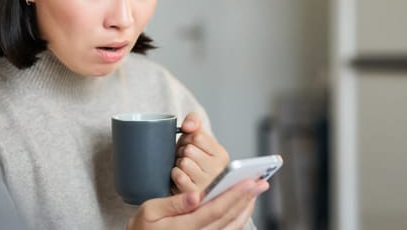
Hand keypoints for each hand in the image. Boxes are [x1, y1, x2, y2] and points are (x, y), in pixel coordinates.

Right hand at [127, 179, 267, 229]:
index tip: (249, 182)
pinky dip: (240, 217)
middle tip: (262, 182)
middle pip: (229, 217)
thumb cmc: (143, 226)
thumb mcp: (149, 211)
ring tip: (256, 191)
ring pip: (232, 225)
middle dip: (246, 198)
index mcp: (183, 228)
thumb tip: (196, 195)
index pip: (215, 210)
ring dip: (246, 207)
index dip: (234, 195)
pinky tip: (245, 205)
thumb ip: (173, 203)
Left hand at [172, 113, 229, 193]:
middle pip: (189, 150)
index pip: (198, 137)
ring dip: (178, 163)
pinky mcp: (194, 195)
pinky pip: (179, 176)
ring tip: (182, 168)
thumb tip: (188, 126)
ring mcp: (207, 184)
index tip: (189, 146)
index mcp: (222, 156)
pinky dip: (175, 173)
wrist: (182, 184)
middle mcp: (218, 171)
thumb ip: (194, 121)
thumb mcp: (195, 137)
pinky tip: (179, 176)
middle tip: (184, 158)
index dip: (187, 139)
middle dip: (182, 152)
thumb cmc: (190, 159)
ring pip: (184, 163)